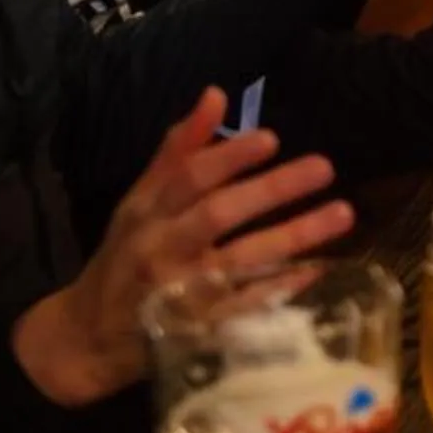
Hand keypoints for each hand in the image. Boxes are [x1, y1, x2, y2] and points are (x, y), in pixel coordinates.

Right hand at [14, 89, 350, 405]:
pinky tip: (318, 266)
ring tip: (343, 213)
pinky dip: (283, 285)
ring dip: (295, 236)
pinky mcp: (199, 330)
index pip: (188, 178)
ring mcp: (181, 293)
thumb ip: (179, 151)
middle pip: (219, 215)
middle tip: (324, 167)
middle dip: (273, 189)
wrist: (89, 337)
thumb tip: (217, 95)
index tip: (273, 138)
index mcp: (146, 214)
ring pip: (242, 260)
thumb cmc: (124, 258)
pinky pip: (247, 306)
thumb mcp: (140, 202)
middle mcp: (162, 250)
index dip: (230, 156)